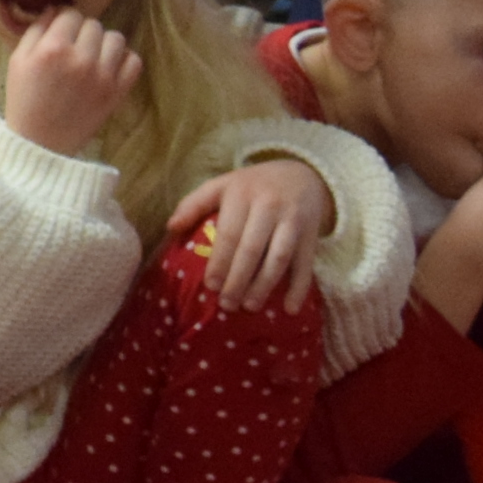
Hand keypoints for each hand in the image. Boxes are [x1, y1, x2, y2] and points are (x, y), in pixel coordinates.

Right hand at [0, 7, 141, 157]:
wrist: (40, 142)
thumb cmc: (24, 100)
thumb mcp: (17, 61)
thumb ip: (35, 30)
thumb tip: (56, 10)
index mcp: (53, 48)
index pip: (70, 14)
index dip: (64, 21)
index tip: (61, 32)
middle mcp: (80, 58)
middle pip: (93, 24)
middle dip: (82, 32)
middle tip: (73, 47)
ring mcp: (103, 76)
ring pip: (115, 38)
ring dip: (103, 43)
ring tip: (92, 56)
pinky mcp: (117, 92)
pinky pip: (134, 60)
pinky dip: (124, 59)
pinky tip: (108, 66)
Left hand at [169, 156, 336, 314]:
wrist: (301, 174)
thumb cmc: (252, 186)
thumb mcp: (222, 185)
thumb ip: (194, 204)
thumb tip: (171, 227)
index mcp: (242, 195)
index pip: (229, 233)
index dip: (220, 261)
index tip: (210, 286)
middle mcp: (269, 206)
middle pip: (253, 249)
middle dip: (239, 279)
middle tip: (227, 304)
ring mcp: (293, 221)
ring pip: (279, 257)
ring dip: (265, 285)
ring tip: (250, 306)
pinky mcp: (311, 235)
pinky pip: (306, 264)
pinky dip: (300, 287)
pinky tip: (291, 309)